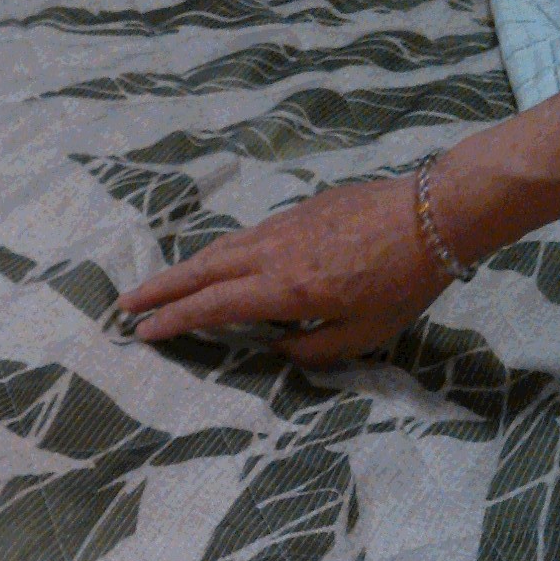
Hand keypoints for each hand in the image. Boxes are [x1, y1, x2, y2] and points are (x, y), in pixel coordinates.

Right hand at [117, 174, 450, 364]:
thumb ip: (313, 350)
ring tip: (161, 284)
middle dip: (159, 289)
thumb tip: (278, 348)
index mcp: (284, 290)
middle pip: (201, 271)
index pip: (212, 307)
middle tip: (124, 303)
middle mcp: (272, 254)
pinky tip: (218, 262)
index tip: (142, 333)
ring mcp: (282, 227)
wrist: (436, 212)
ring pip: (220, 248)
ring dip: (185, 268)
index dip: (173, 321)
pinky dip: (219, 252)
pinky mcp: (298, 211)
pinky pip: (245, 236)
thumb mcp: (363, 334)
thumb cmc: (404, 281)